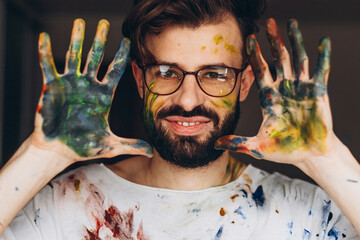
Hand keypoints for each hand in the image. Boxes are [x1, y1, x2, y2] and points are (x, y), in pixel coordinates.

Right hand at [33, 19, 152, 160]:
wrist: (60, 150)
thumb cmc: (84, 145)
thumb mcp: (110, 145)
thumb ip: (130, 145)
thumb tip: (151, 151)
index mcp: (103, 96)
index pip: (115, 71)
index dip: (122, 57)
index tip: (128, 42)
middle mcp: (88, 86)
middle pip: (95, 58)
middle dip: (99, 40)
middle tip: (104, 23)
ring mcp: (70, 84)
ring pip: (74, 57)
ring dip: (76, 40)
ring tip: (79, 22)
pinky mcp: (52, 88)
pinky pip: (48, 67)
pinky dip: (45, 53)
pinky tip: (44, 38)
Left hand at [215, 18, 333, 164]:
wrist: (308, 156)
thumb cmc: (284, 150)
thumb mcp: (257, 146)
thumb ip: (236, 143)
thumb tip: (215, 145)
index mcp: (269, 97)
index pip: (259, 70)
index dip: (254, 55)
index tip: (248, 39)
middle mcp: (284, 89)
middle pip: (278, 59)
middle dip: (273, 41)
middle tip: (268, 23)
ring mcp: (301, 89)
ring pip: (297, 59)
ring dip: (295, 41)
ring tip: (292, 23)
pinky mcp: (318, 93)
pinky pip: (321, 70)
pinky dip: (323, 56)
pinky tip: (323, 41)